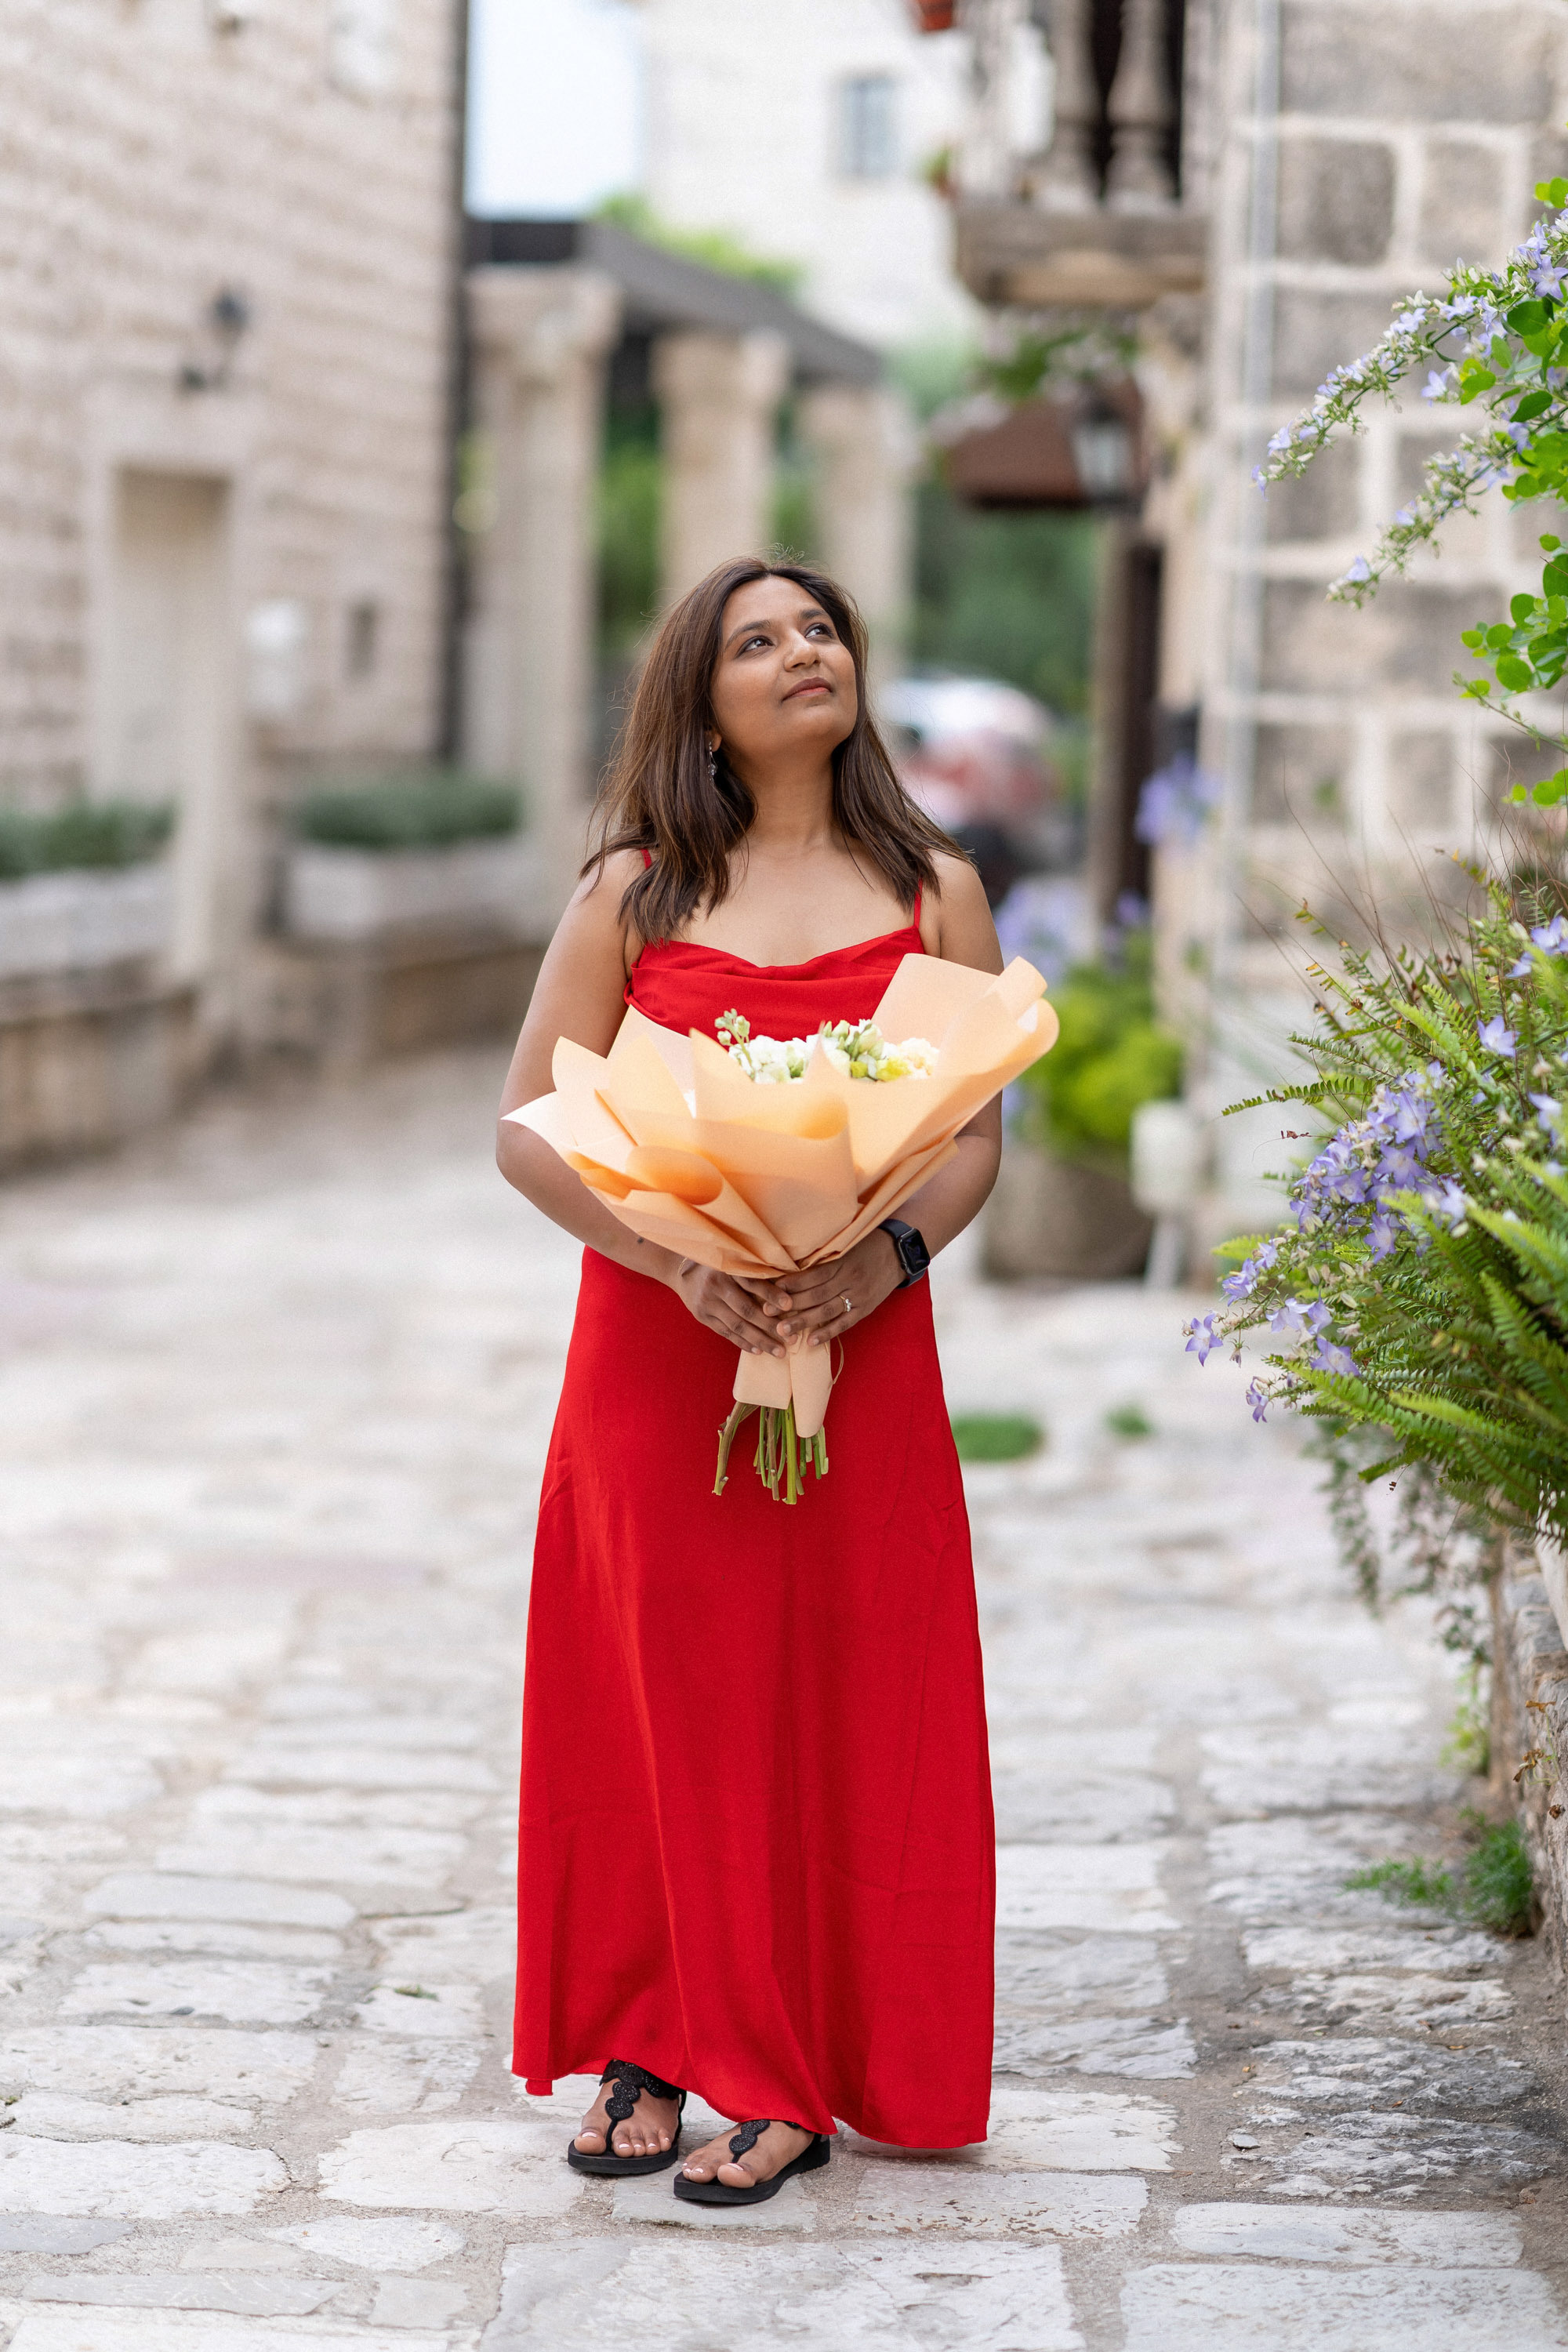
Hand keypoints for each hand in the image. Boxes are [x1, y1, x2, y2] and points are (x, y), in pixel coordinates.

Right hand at [669, 1260, 785, 1354]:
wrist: (683, 1274)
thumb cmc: (720, 1266)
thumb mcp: (734, 1261)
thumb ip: (754, 1271)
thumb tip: (788, 1286)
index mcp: (727, 1268)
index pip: (753, 1283)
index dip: (772, 1294)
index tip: (790, 1306)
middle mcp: (716, 1285)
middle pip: (747, 1310)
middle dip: (771, 1327)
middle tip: (792, 1339)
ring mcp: (707, 1303)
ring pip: (737, 1326)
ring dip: (760, 1341)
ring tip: (779, 1352)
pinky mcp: (702, 1316)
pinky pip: (726, 1332)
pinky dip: (743, 1343)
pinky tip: (759, 1351)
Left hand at [760, 1229, 903, 1348]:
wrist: (899, 1252)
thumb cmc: (866, 1245)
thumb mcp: (846, 1245)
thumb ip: (823, 1256)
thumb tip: (792, 1265)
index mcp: (843, 1262)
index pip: (813, 1275)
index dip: (792, 1284)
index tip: (771, 1290)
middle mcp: (850, 1280)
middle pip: (816, 1295)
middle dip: (790, 1305)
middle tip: (767, 1312)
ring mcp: (859, 1296)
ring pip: (827, 1311)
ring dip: (804, 1322)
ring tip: (783, 1330)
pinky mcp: (866, 1309)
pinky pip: (845, 1323)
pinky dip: (828, 1332)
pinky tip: (810, 1341)